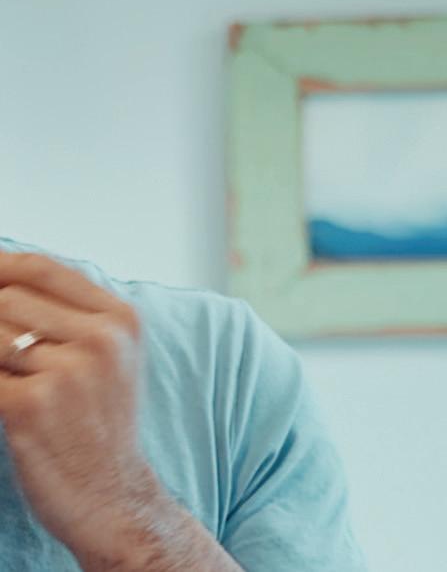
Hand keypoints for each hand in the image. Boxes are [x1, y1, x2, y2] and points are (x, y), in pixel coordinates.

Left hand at [0, 250, 164, 564]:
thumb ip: (71, 315)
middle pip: (8, 299)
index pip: (44, 269)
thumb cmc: (101, 424)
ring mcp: (68, 371)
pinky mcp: (32, 407)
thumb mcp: (110, 356)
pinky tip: (5, 401)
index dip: (2, 267)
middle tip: (1, 353)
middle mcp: (100, 339)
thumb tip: (7, 286)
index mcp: (120, 319)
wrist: (112, 493)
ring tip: (8, 376)